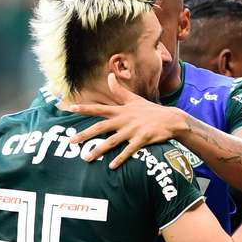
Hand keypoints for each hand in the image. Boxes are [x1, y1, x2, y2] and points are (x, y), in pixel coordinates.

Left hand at [68, 73, 186, 167]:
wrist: (172, 120)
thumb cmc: (151, 110)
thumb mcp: (134, 99)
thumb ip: (119, 90)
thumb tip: (109, 75)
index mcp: (121, 111)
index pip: (99, 108)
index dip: (85, 108)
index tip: (70, 108)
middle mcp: (124, 120)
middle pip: (101, 127)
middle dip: (85, 134)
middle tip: (71, 141)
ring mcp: (133, 130)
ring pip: (112, 141)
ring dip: (98, 150)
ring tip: (86, 158)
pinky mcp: (142, 139)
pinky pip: (129, 151)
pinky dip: (121, 159)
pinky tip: (112, 166)